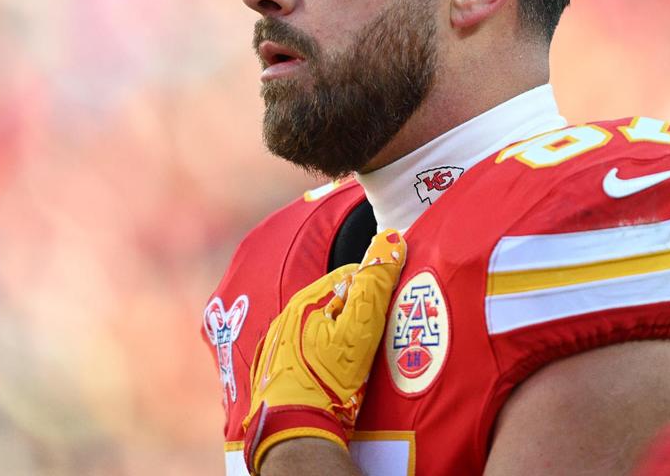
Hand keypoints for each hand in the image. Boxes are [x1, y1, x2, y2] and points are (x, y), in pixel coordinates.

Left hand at [243, 228, 406, 474]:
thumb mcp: (360, 330)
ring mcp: (280, 342)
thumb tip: (391, 241)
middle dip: (358, 312)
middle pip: (335, 301)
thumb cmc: (327, 379)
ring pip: (321, 326)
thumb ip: (375, 285)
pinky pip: (308, 349)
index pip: (350, 276)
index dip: (375, 288)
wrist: (294, 429)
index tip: (390, 308)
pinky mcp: (278, 367)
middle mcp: (287, 316)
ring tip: (361, 358)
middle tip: (378, 336)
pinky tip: (336, 371)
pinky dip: (325, 354)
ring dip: (341, 334)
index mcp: (306, 300)